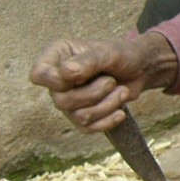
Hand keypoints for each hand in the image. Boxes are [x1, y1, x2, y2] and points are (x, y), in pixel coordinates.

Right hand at [30, 33, 178, 131]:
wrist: (140, 70)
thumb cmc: (122, 55)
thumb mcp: (108, 52)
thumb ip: (87, 61)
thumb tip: (65, 73)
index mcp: (57, 57)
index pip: (38, 75)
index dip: (56, 81)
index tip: (78, 74)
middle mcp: (58, 81)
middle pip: (62, 100)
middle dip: (94, 93)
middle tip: (112, 81)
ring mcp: (68, 100)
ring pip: (78, 116)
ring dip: (106, 105)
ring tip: (121, 91)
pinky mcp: (81, 117)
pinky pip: (88, 128)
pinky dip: (108, 120)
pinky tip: (120, 111)